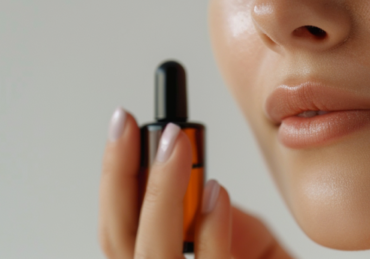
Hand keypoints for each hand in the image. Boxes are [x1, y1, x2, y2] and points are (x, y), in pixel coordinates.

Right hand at [98, 107, 291, 258]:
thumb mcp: (254, 250)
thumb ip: (226, 224)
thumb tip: (202, 184)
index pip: (122, 228)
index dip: (116, 176)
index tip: (125, 127)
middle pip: (117, 239)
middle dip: (120, 176)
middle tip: (131, 123)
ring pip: (151, 252)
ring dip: (159, 192)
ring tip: (174, 143)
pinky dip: (209, 230)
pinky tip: (217, 193)